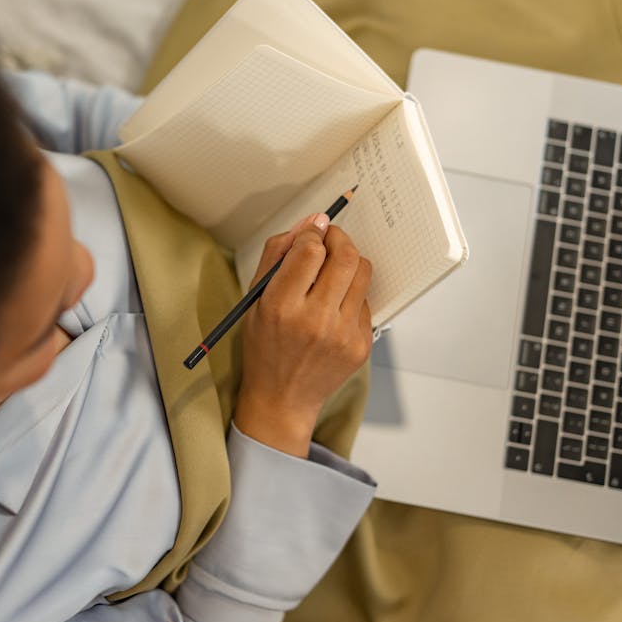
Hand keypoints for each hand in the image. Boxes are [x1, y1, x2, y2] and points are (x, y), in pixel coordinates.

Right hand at [233, 213, 372, 456]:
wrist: (282, 398)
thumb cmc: (265, 345)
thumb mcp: (256, 298)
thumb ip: (277, 255)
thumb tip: (310, 223)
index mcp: (281, 307)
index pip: (310, 250)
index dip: (312, 234)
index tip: (310, 236)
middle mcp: (315, 320)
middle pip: (345, 256)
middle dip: (338, 238)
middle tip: (329, 239)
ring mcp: (342, 335)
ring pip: (362, 273)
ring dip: (350, 260)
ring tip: (334, 268)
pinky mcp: (362, 345)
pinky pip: (365, 300)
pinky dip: (352, 292)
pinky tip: (335, 305)